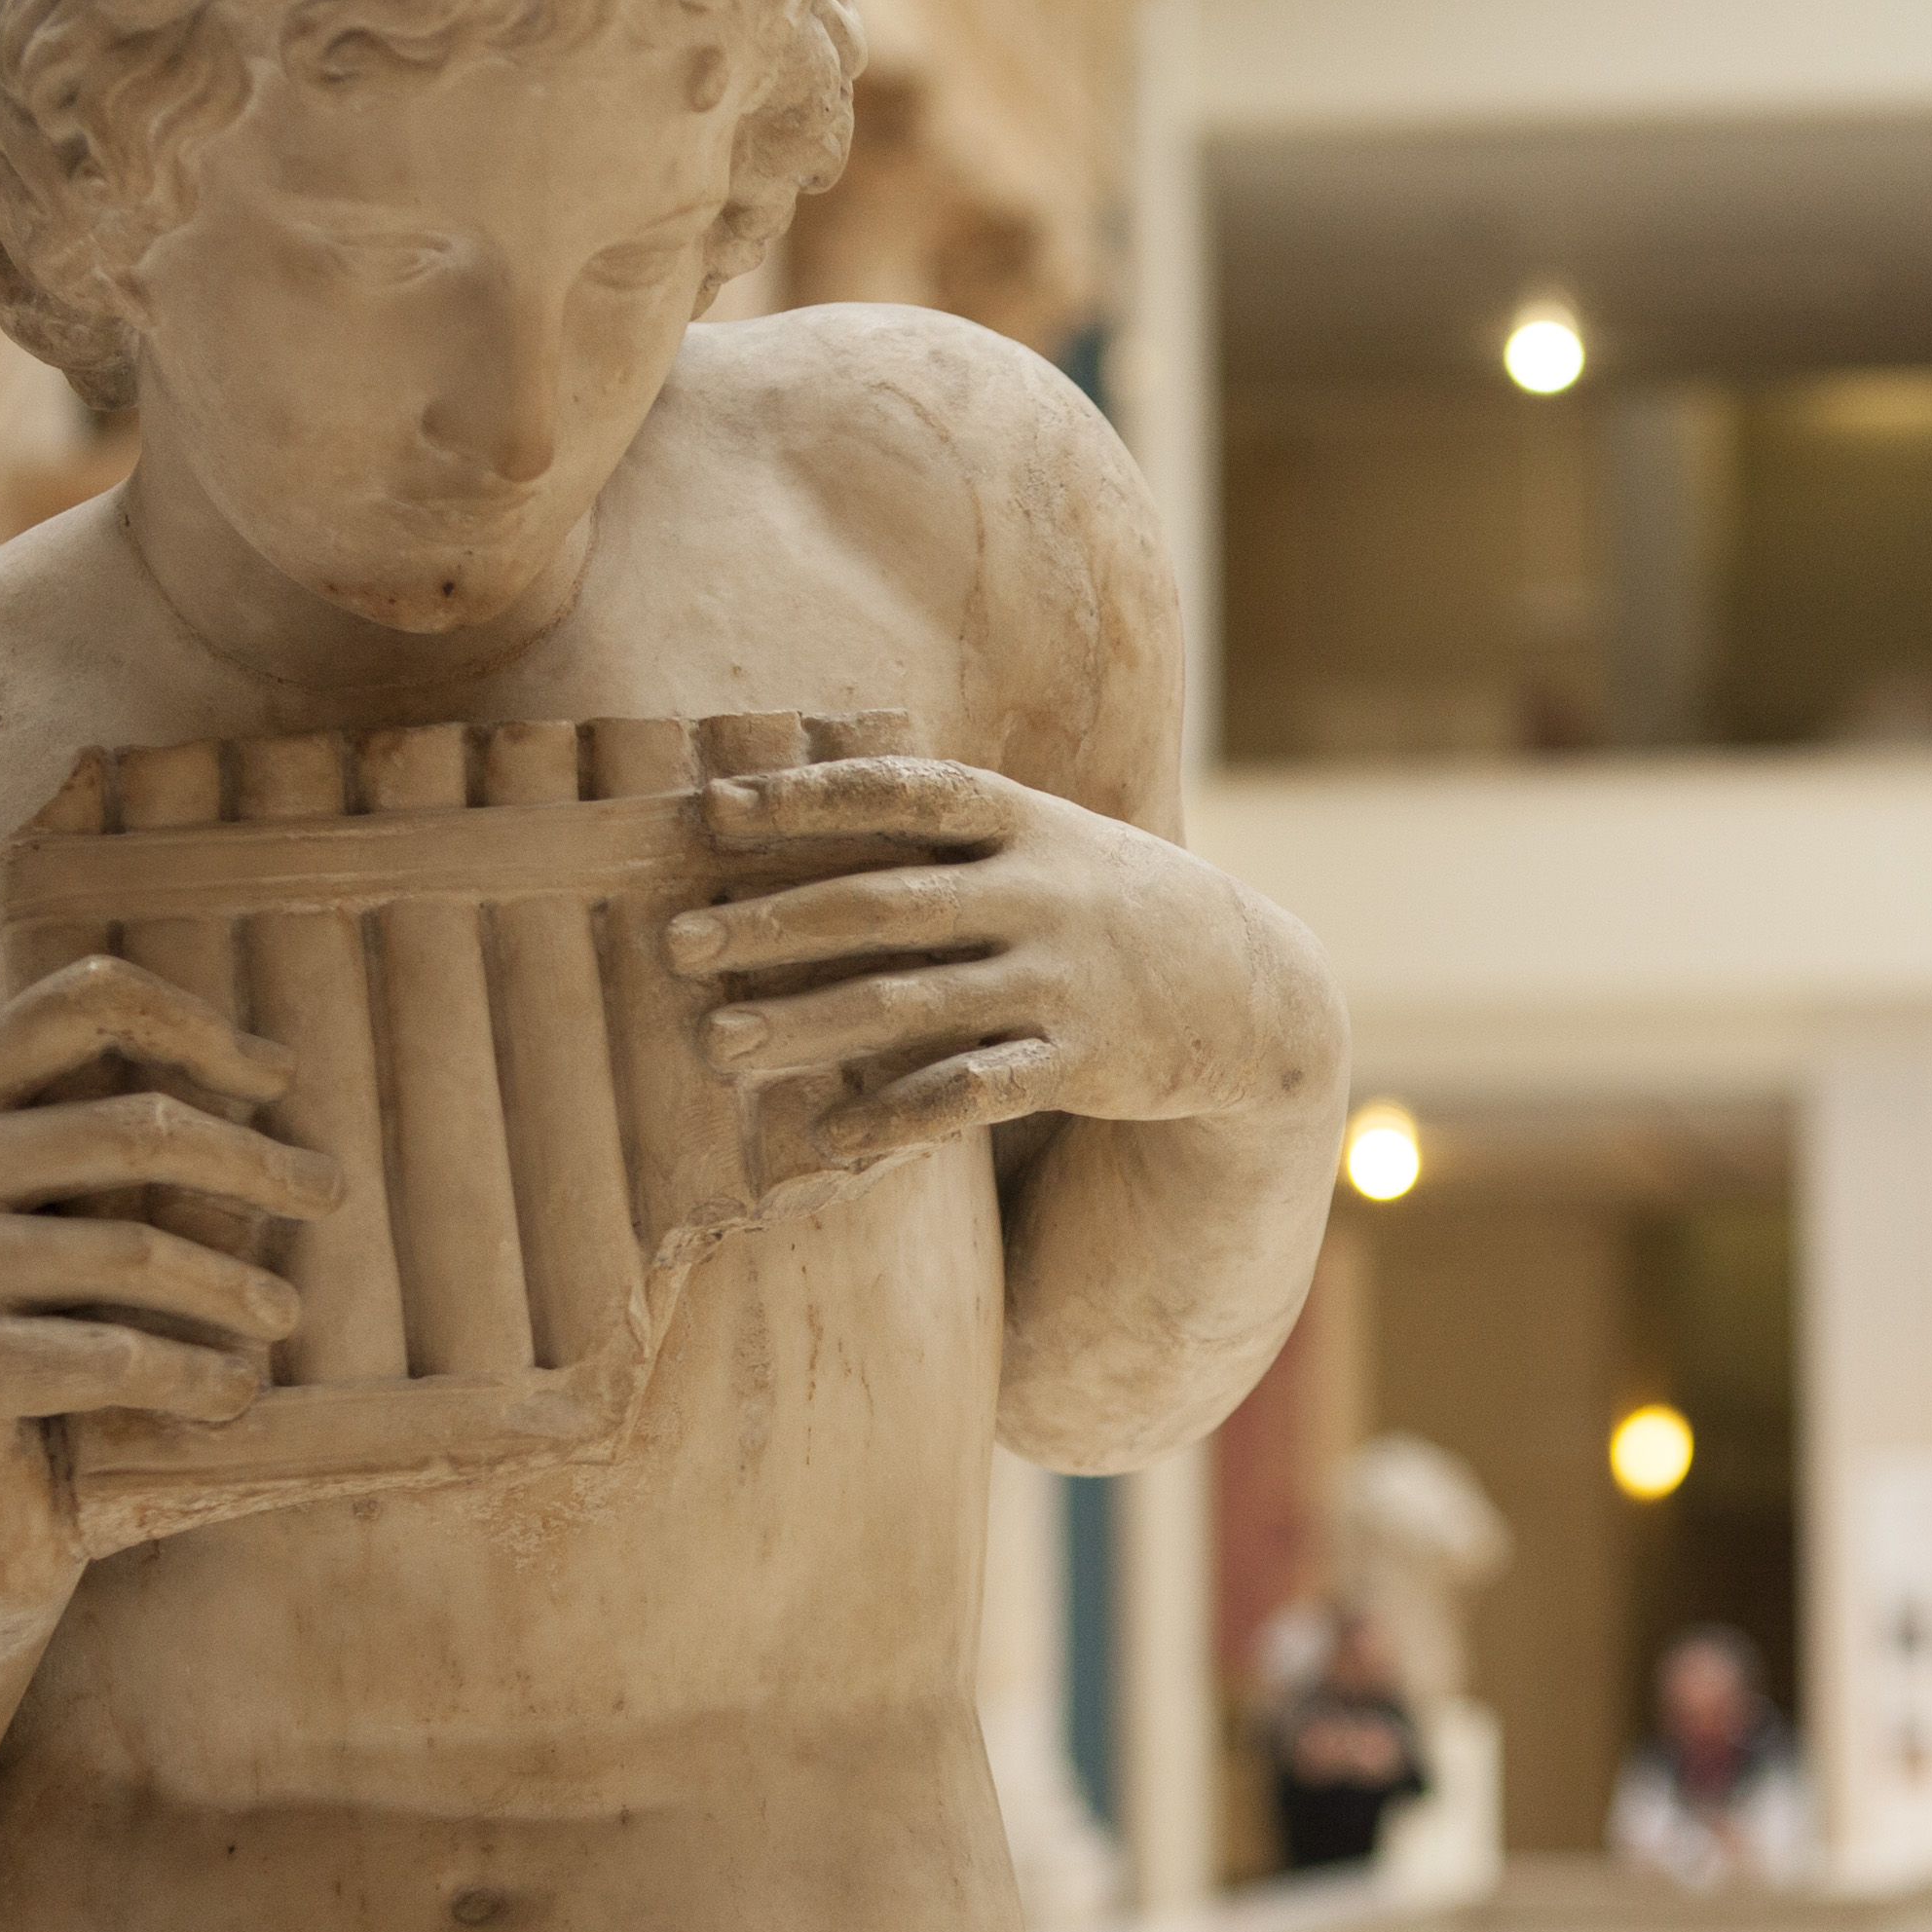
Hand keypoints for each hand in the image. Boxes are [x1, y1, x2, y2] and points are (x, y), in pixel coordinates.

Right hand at [0, 956, 343, 1637]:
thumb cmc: (56, 1346)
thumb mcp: (96, 1230)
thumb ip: (152, 1152)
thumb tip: (276, 1073)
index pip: (83, 999)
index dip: (195, 1022)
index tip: (278, 1078)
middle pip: (135, 1123)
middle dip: (254, 1162)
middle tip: (331, 1195)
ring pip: (133, 1248)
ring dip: (238, 1287)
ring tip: (285, 1316)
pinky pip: (108, 1356)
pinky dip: (196, 1375)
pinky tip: (238, 1394)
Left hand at [663, 755, 1334, 1174]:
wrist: (1254, 991)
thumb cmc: (1116, 908)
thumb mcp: (1054, 841)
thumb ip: (953, 830)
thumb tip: (803, 803)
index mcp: (1025, 824)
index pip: (900, 792)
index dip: (804, 797)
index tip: (712, 809)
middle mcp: (1038, 894)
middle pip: (882, 902)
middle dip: (772, 922)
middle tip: (677, 942)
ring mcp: (1060, 980)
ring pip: (910, 1002)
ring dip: (804, 1024)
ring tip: (718, 1044)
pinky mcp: (1080, 1062)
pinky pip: (972, 1092)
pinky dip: (897, 1116)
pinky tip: (831, 1139)